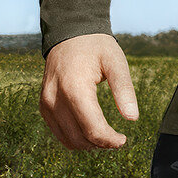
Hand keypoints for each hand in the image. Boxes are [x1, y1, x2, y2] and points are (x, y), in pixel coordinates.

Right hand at [39, 32, 137, 149]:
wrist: (69, 34)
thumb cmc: (95, 47)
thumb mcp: (116, 62)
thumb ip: (124, 90)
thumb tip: (133, 118)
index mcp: (74, 88)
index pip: (92, 129)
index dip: (110, 140)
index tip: (123, 139)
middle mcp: (55, 98)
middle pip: (80, 138)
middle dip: (101, 144)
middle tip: (117, 138)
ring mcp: (46, 103)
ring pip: (68, 140)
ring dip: (88, 144)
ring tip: (105, 135)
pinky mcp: (44, 106)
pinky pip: (59, 133)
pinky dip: (75, 138)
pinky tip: (90, 130)